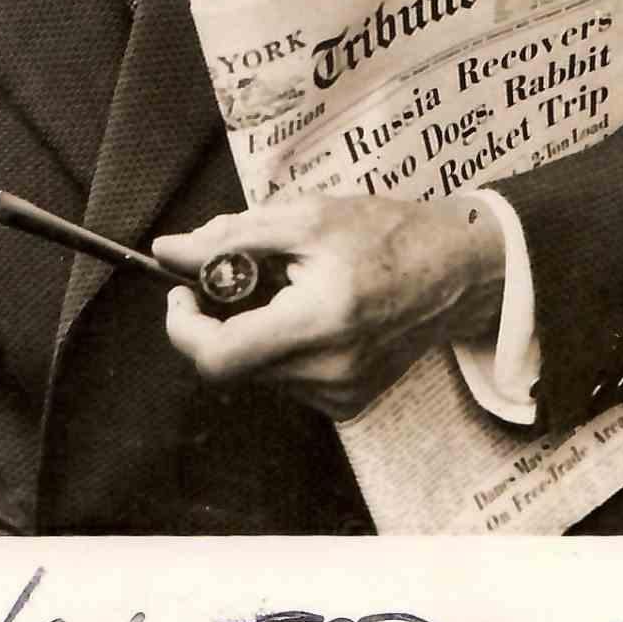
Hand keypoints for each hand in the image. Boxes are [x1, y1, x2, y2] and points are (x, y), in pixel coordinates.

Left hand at [153, 194, 506, 421]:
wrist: (454, 271)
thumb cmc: (385, 234)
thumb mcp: (304, 217)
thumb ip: (230, 237)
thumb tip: (168, 251)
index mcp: (318, 322)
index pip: (218, 357)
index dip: (183, 328)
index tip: (181, 293)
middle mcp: (329, 373)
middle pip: (233, 362)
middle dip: (223, 316)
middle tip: (248, 272)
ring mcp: (339, 396)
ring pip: (257, 369)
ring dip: (255, 328)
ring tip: (295, 286)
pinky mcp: (347, 404)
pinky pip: (286, 378)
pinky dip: (282, 344)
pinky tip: (314, 311)